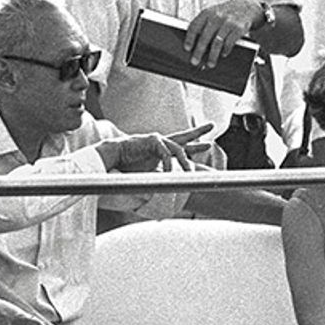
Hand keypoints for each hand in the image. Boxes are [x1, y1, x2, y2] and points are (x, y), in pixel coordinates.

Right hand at [98, 123, 212, 171]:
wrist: (112, 159)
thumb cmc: (128, 168)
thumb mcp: (150, 176)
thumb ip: (162, 181)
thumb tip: (171, 199)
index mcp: (163, 151)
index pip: (183, 148)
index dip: (196, 147)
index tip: (208, 144)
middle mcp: (162, 143)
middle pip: (184, 136)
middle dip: (198, 132)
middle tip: (211, 125)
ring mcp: (158, 140)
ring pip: (179, 149)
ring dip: (186, 161)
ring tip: (190, 171)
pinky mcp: (152, 140)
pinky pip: (165, 153)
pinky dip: (168, 164)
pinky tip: (168, 173)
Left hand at [183, 0, 263, 67]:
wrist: (249, 6)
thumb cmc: (229, 12)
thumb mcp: (215, 13)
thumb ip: (205, 25)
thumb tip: (196, 44)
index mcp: (208, 12)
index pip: (195, 26)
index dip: (190, 38)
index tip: (187, 48)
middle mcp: (217, 16)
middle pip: (204, 36)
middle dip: (199, 51)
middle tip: (195, 61)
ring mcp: (228, 22)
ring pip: (217, 42)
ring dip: (213, 55)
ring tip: (210, 63)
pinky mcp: (239, 28)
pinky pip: (230, 42)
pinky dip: (225, 50)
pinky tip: (223, 54)